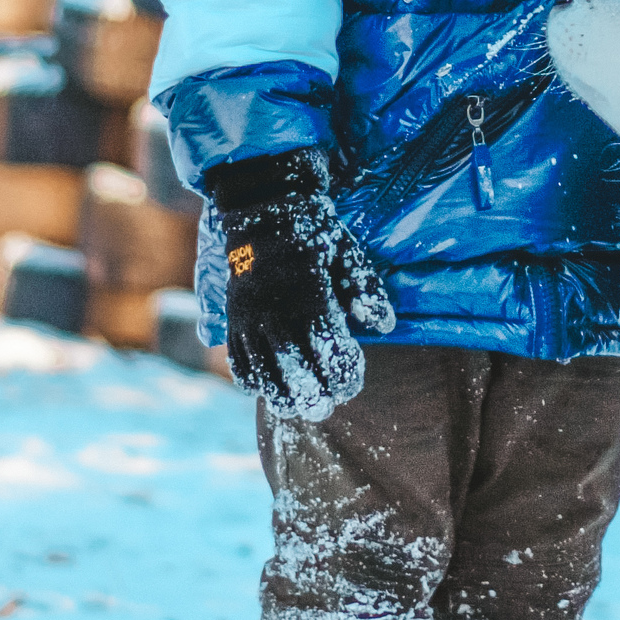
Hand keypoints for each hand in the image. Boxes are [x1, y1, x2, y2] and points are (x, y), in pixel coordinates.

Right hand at [207, 147, 394, 418]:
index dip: (340, 372)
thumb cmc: (314, 233)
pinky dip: (249, 378)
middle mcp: (275, 309)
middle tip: (326, 409)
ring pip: (262, 366)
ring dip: (279, 392)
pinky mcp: (234, 317)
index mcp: (308, 295)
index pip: (327, 347)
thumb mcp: (347, 254)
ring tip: (296, 409)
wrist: (263, 210)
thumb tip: (385, 325)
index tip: (351, 385)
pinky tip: (265, 390)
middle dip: (311, 392)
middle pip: (292, 365)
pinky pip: (237, 356)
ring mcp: (249, 315)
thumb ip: (366, 290)